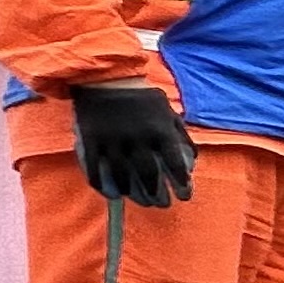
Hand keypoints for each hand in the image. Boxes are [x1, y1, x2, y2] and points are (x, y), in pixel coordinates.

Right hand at [70, 84, 194, 206]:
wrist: (105, 77)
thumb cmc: (142, 97)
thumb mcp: (168, 112)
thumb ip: (181, 136)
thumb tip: (193, 163)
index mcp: (160, 129)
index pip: (175, 164)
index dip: (181, 183)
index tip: (185, 196)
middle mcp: (138, 137)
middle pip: (149, 175)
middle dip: (158, 194)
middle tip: (163, 205)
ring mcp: (112, 139)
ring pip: (123, 177)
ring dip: (133, 194)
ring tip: (142, 202)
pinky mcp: (90, 140)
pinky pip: (95, 170)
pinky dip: (104, 186)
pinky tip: (113, 194)